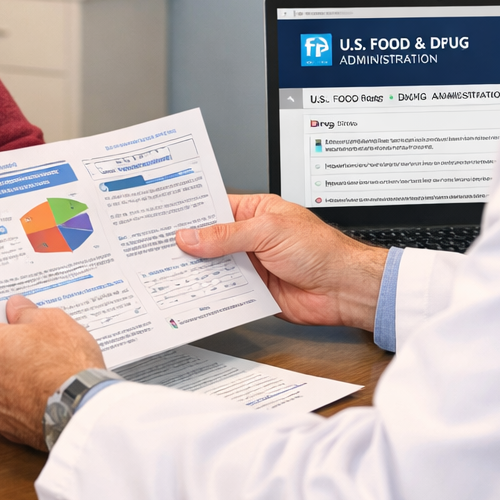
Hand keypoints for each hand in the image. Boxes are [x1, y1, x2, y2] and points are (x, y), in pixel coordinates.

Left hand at [0, 295, 104, 450]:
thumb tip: (16, 309)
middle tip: (23, 329)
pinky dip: (13, 389)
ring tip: (36, 358)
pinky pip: (0, 398)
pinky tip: (38, 383)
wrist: (81, 413)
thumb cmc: (65, 367)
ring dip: (4, 363)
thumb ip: (24, 312)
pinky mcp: (0, 424)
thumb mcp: (50, 320)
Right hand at [176, 195, 387, 330]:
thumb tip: (191, 236)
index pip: (214, 207)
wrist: (343, 288)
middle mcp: (250, 236)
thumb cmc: (320, 251)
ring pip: (214, 266)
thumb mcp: (267, 232)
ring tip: (166, 268)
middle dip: (187, 243)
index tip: (163, 215)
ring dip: (196, 269)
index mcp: (255, 211)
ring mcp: (251, 263)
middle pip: (209, 238)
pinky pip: (224, 289)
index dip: (190, 211)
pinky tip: (192, 291)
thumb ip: (226, 235)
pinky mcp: (253, 289)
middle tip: (156, 245)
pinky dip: (210, 292)